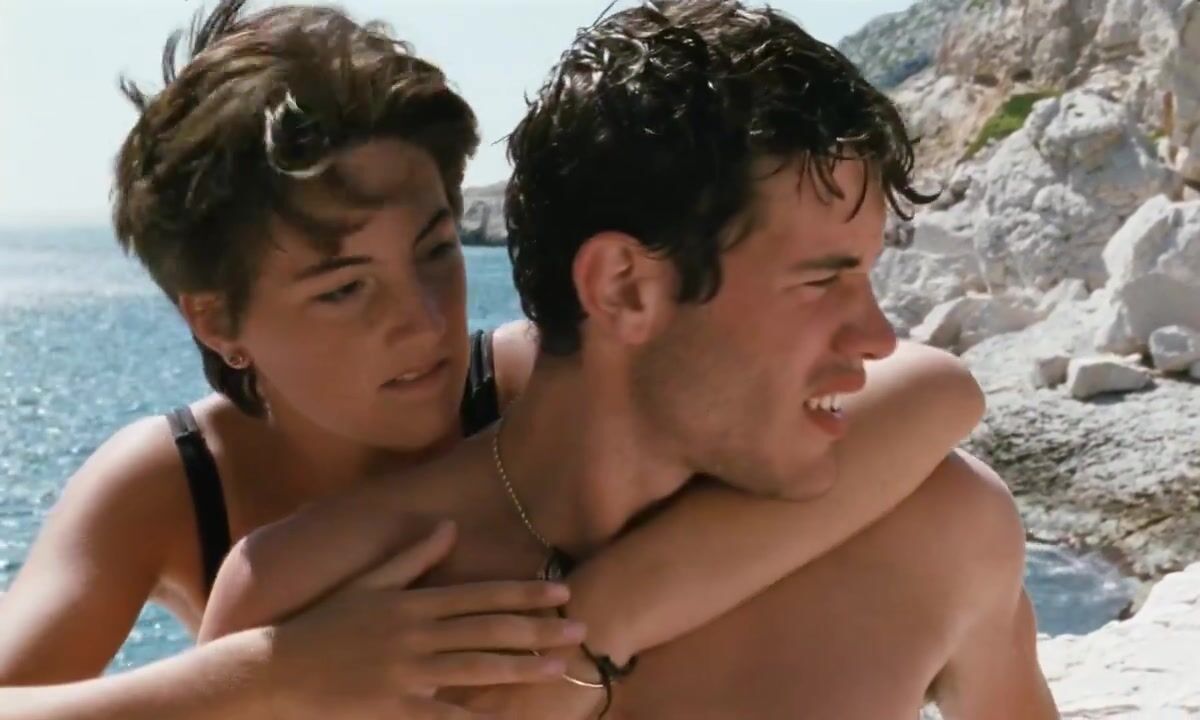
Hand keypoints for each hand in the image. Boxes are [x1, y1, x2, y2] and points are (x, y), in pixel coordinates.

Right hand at [257, 521, 585, 718]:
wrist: (275, 670)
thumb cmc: (323, 624)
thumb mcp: (367, 583)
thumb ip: (411, 556)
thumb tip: (448, 526)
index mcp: (412, 602)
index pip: (480, 596)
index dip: (523, 595)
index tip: (560, 593)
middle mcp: (415, 634)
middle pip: (488, 631)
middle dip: (538, 630)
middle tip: (580, 629)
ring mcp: (406, 673)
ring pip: (475, 669)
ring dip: (522, 668)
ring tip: (560, 667)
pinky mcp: (394, 708)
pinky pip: (445, 714)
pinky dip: (477, 715)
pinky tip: (508, 716)